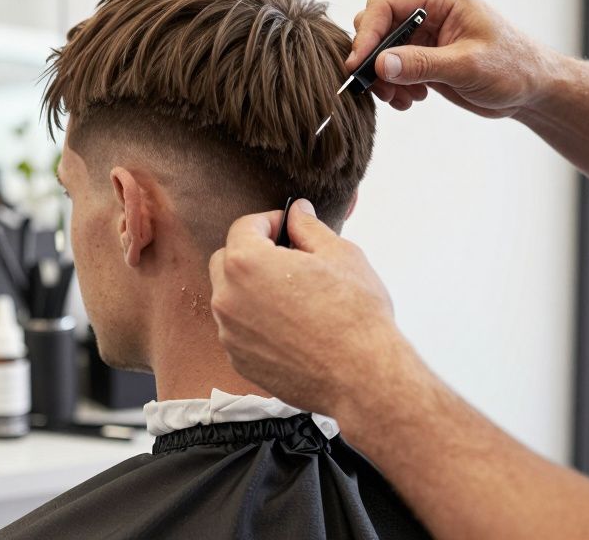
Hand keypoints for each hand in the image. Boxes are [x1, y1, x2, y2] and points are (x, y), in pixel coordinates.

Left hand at [208, 200, 397, 417]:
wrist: (362, 377)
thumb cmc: (355, 314)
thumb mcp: (339, 255)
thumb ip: (308, 228)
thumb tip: (297, 212)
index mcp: (246, 263)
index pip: (244, 226)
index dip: (270, 222)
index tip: (289, 229)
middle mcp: (228, 297)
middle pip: (227, 261)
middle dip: (252, 254)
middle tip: (289, 261)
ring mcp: (230, 333)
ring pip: (231, 298)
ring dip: (252, 290)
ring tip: (293, 297)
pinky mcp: (239, 360)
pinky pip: (239, 330)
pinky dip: (256, 323)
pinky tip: (290, 328)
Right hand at [350, 0, 562, 116]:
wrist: (533, 89)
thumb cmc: (513, 68)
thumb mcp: (467, 66)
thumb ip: (422, 64)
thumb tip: (380, 64)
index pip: (385, 4)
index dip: (367, 34)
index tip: (358, 65)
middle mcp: (428, 10)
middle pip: (377, 24)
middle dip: (372, 58)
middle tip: (379, 89)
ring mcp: (424, 33)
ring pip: (380, 49)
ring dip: (382, 77)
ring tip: (401, 99)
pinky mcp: (424, 55)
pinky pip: (392, 66)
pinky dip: (393, 85)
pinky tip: (411, 99)